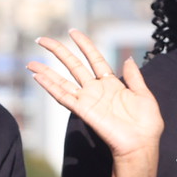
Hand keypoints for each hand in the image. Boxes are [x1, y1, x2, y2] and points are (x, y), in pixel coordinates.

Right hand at [29, 30, 163, 159]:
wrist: (141, 144)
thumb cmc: (146, 124)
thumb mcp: (144, 95)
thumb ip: (134, 77)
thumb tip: (128, 58)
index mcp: (111, 84)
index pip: (94, 58)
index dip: (84, 44)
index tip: (73, 32)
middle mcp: (96, 90)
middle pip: (73, 66)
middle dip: (58, 52)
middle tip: (42, 40)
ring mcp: (88, 100)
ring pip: (62, 81)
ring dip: (46, 72)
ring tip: (30, 62)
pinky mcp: (83, 110)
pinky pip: (63, 96)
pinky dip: (49, 86)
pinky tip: (38, 77)